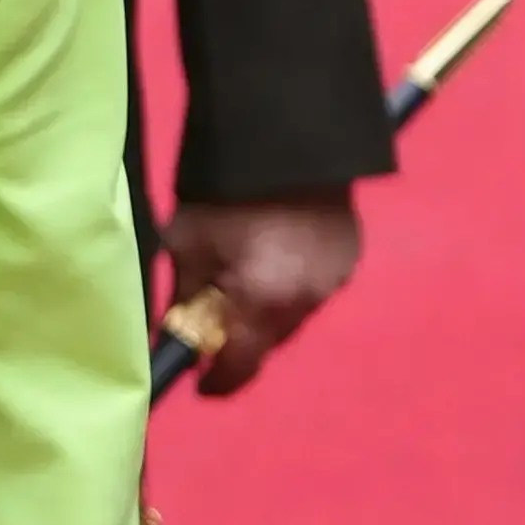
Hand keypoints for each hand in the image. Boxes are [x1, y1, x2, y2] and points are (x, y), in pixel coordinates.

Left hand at [162, 191, 359, 396]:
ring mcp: (334, 279)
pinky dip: (292, 281)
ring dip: (268, 308)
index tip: (200, 384)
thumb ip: (182, 296)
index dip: (217, 381)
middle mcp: (305, 301)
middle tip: (215, 317)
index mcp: (261, 303)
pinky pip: (314, 285)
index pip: (240, 367)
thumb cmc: (222, 193)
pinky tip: (276, 254)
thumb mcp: (185, 243)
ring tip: (245, 277)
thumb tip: (175, 332)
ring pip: (294, 314)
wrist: (285, 140)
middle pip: (269, 341)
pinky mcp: (349, 255)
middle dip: (241, 338)